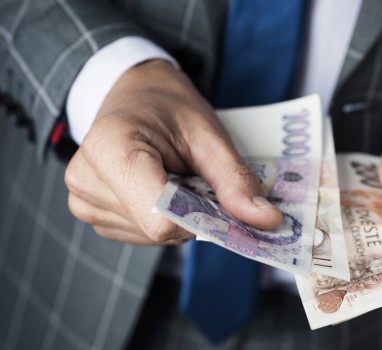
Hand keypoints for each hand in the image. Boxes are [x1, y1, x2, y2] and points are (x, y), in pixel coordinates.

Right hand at [65, 60, 281, 244]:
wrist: (135, 94)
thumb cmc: (169, 108)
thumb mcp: (209, 135)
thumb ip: (235, 180)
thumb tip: (267, 221)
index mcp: (110, 148)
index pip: (160, 217)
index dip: (201, 215)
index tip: (221, 198)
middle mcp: (85, 178)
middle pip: (158, 228)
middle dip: (191, 213)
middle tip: (197, 179)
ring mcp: (82, 199)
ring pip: (151, 236)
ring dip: (177, 216)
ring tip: (174, 178)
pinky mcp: (89, 211)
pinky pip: (139, 234)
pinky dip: (161, 218)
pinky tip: (159, 188)